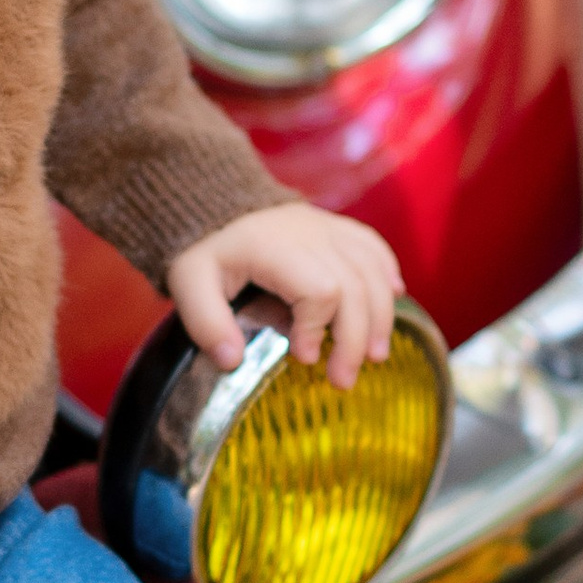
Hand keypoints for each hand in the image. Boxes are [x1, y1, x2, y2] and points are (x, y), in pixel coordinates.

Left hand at [167, 201, 402, 393]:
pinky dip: (389, 276)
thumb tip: (233, 361)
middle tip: (343, 380)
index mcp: (273, 247)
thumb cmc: (205, 250)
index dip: (318, 327)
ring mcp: (327, 226)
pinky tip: (395, 301)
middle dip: (355, 339)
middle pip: (355, 286)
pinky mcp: (338, 227)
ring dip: (381, 317)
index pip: (320, 288)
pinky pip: (375, 248)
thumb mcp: (188, 284)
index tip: (302, 357)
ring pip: (373, 270)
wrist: (215, 203)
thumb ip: (206, 323)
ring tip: (375, 356)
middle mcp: (309, 233)